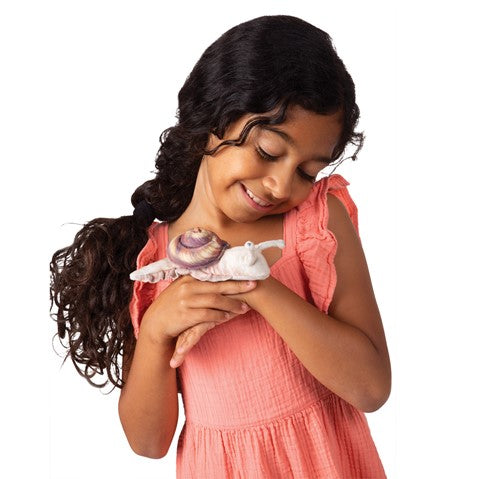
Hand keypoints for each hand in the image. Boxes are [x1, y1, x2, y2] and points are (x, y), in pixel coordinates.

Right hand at [140, 275, 256, 366]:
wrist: (155, 323)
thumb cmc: (173, 304)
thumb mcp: (182, 288)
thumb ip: (197, 281)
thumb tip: (217, 274)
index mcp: (188, 277)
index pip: (214, 274)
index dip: (231, 274)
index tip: (246, 273)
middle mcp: (187, 286)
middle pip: (218, 286)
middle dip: (238, 286)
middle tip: (253, 286)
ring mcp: (186, 301)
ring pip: (215, 301)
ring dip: (232, 305)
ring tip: (244, 308)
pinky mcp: (186, 315)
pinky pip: (208, 315)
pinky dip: (220, 316)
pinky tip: (228, 317)